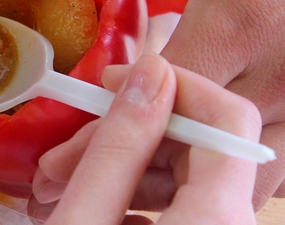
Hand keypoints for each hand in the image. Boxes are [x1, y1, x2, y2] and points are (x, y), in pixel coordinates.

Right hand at [30, 54, 260, 223]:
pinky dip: (127, 199)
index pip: (228, 116)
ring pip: (181, 180)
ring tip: (56, 180)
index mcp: (216, 219)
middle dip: (126, 134)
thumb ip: (118, 147)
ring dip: (118, 168)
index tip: (115, 80)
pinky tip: (80, 203)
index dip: (173, 83)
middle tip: (61, 149)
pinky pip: (177, 211)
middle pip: (198, 150)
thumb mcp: (83, 220)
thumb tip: (148, 73)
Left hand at [46, 0, 284, 206]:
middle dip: (137, 162)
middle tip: (85, 164)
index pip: (164, 94)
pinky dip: (245, 168)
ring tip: (144, 163)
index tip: (81, 110)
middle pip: (200, 149)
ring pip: (251, 174)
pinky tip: (209, 149)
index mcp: (244, 15)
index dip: (115, 110)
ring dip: (192, 175)